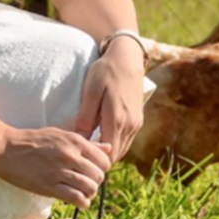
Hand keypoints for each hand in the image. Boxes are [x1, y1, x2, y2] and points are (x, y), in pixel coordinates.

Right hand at [0, 126, 111, 207]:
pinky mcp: (49, 186)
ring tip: (82, 192)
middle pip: (98, 176)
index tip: (94, 171)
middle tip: (87, 183)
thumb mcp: (62, 135)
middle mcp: (70, 156)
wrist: (7, 149)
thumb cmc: (34, 140)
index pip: (103, 160)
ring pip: (89, 188)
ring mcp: (59, 171)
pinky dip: (81, 202)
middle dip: (96, 182)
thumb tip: (108, 148)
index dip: (102, 168)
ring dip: (89, 193)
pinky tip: (78, 201)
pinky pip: (75, 198)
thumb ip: (86, 143)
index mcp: (75, 141)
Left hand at [74, 38, 145, 161]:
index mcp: (116, 119)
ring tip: (90, 150)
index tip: (80, 157)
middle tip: (82, 156)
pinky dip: (116, 144)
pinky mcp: (138, 120)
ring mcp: (136, 123)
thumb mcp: (90, 92)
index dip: (94, 159)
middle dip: (100, 159)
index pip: (107, 153)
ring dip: (109, 153)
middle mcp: (129, 125)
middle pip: (115, 155)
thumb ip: (86, 118)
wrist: (127, 59)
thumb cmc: (105, 72)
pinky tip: (102, 139)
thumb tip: (79, 140)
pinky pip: (127, 140)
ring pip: (122, 149)